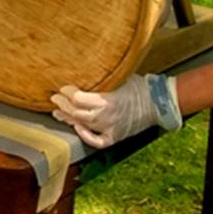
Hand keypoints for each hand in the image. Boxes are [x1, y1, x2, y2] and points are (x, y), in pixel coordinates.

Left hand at [50, 74, 181, 147]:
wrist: (157, 102)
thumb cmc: (138, 86)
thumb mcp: (119, 77)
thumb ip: (101, 79)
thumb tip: (82, 72)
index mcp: (108, 100)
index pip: (79, 98)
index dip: (68, 93)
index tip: (63, 87)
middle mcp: (107, 116)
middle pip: (77, 112)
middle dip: (63, 105)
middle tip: (55, 98)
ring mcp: (110, 128)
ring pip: (83, 125)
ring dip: (69, 119)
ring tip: (58, 113)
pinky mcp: (115, 137)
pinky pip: (97, 142)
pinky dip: (86, 137)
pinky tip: (77, 129)